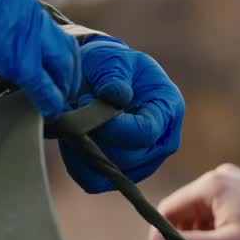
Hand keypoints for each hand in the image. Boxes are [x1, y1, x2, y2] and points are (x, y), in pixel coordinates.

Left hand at [59, 37, 184, 192]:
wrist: (98, 77)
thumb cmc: (109, 65)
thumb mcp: (112, 58)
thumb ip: (114, 75)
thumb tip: (117, 95)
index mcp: (169, 107)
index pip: (145, 132)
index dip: (112, 126)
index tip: (84, 103)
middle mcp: (164, 140)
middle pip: (127, 158)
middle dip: (94, 137)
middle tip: (73, 110)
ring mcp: (145, 162)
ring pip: (109, 172)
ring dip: (84, 149)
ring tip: (73, 121)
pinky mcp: (122, 174)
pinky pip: (94, 181)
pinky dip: (77, 163)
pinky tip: (70, 139)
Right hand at [148, 164, 239, 239]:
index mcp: (210, 184)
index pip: (168, 209)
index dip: (160, 236)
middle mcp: (218, 176)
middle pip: (183, 209)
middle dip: (179, 239)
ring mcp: (232, 179)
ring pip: (199, 211)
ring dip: (195, 236)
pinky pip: (215, 208)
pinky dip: (211, 228)